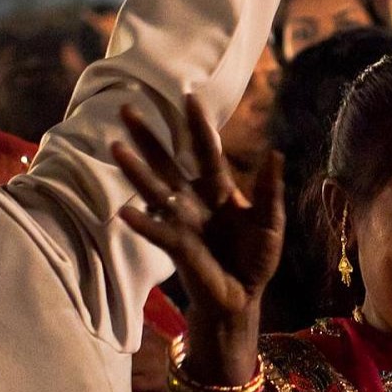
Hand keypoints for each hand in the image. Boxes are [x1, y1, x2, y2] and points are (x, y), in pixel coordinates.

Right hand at [111, 94, 286, 377]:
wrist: (243, 296)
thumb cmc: (256, 258)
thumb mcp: (271, 223)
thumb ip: (270, 190)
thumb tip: (276, 153)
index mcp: (218, 189)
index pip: (206, 149)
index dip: (198, 124)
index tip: (188, 95)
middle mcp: (194, 199)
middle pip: (168, 162)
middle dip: (149, 137)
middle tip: (126, 109)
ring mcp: (182, 221)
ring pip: (155, 190)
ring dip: (136, 170)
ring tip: (115, 148)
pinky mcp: (178, 246)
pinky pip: (158, 231)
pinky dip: (142, 222)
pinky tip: (123, 210)